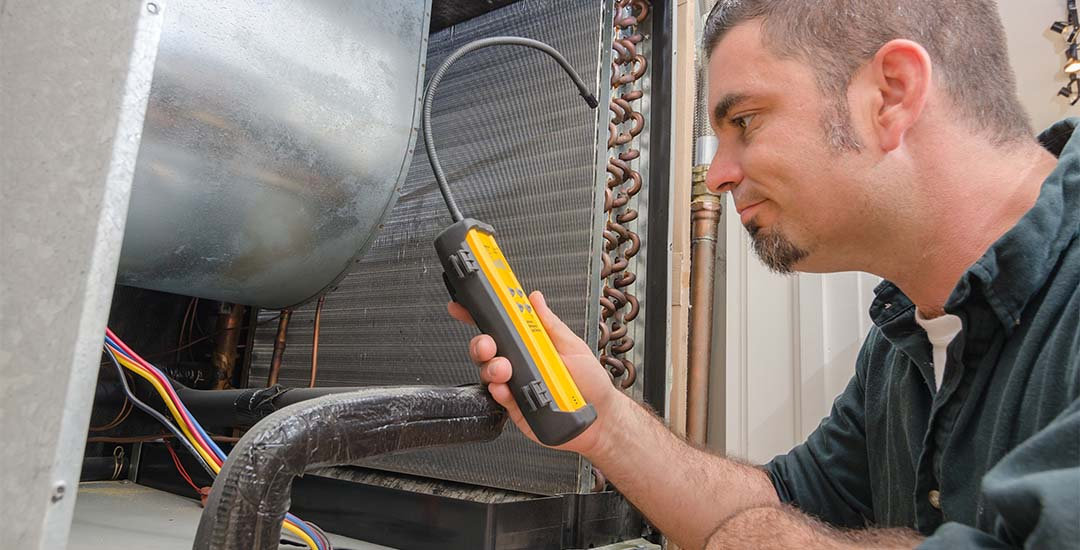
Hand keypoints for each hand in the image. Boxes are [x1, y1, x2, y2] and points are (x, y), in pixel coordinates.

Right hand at [447, 291, 621, 456]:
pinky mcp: (515, 406)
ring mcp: (515, 384)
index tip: (465, 305)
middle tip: (489, 344)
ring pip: (488, 372)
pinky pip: (498, 396)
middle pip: (488, 347)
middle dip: (481, 343)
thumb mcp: (573, 345)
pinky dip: (498, 390)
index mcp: (531, 343)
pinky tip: (505, 388)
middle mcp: (520, 362)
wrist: (600, 421)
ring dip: (492, 367)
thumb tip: (534, 299)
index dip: (481, 313)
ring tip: (506, 369)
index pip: (501, 325)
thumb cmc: (590, 383)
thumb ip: (549, 324)